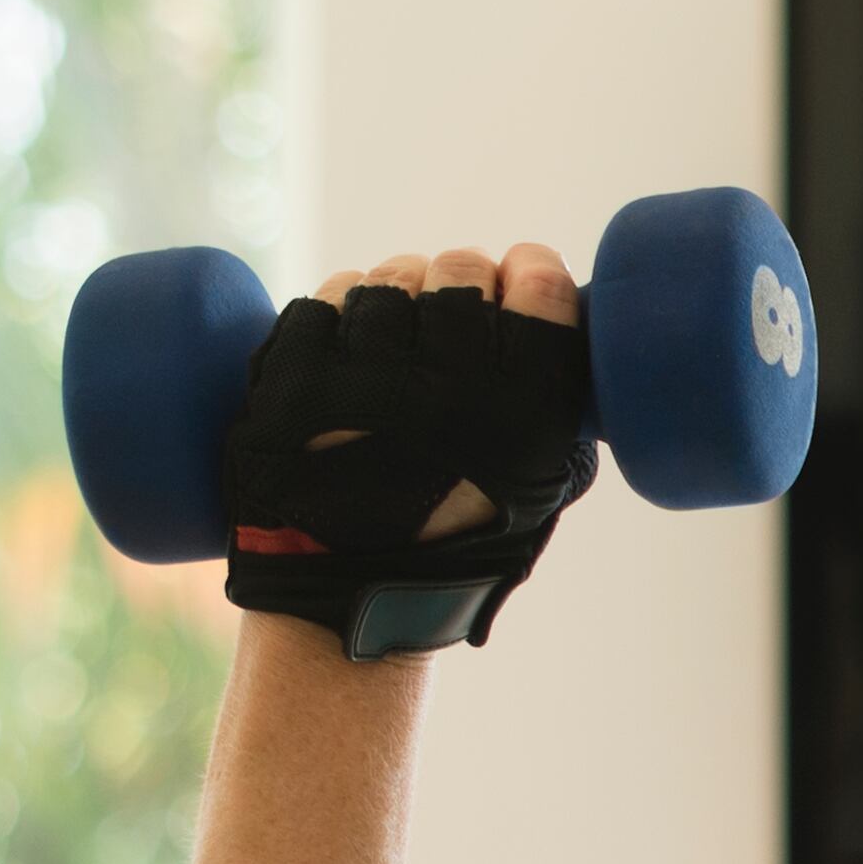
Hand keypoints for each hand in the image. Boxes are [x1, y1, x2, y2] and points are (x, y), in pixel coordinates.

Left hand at [310, 244, 580, 540]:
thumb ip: (560, 413)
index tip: (525, 279)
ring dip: (403, 293)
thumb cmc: (457, 546)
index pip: (541, 286)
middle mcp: (442, 384)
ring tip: (400, 338)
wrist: (348, 596)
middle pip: (463, 268)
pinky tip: (354, 346)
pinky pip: (330, 296)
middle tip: (456, 316)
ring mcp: (361, 374)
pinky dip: (345, 311)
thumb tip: (568, 333)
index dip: (535, 271)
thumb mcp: (540, 490)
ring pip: (393, 275)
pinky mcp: (295, 372)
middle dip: (465, 283)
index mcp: (515, 412)